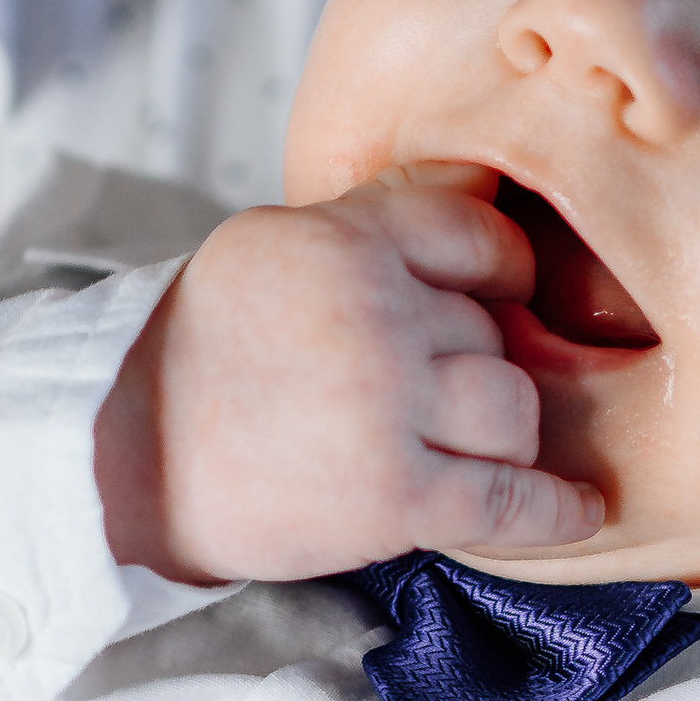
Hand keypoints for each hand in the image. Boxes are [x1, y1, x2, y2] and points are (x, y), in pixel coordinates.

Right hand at [93, 165, 603, 583]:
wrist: (120, 464)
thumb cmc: (200, 357)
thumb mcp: (267, 251)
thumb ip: (367, 228)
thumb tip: (480, 191)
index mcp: (338, 240)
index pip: (476, 234)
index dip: (497, 273)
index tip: (495, 300)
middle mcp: (370, 312)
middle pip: (495, 332)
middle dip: (472, 368)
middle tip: (424, 400)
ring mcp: (384, 405)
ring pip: (514, 409)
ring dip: (498, 437)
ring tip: (461, 451)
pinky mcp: (391, 497)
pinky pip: (510, 499)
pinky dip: (554, 508)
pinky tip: (578, 509)